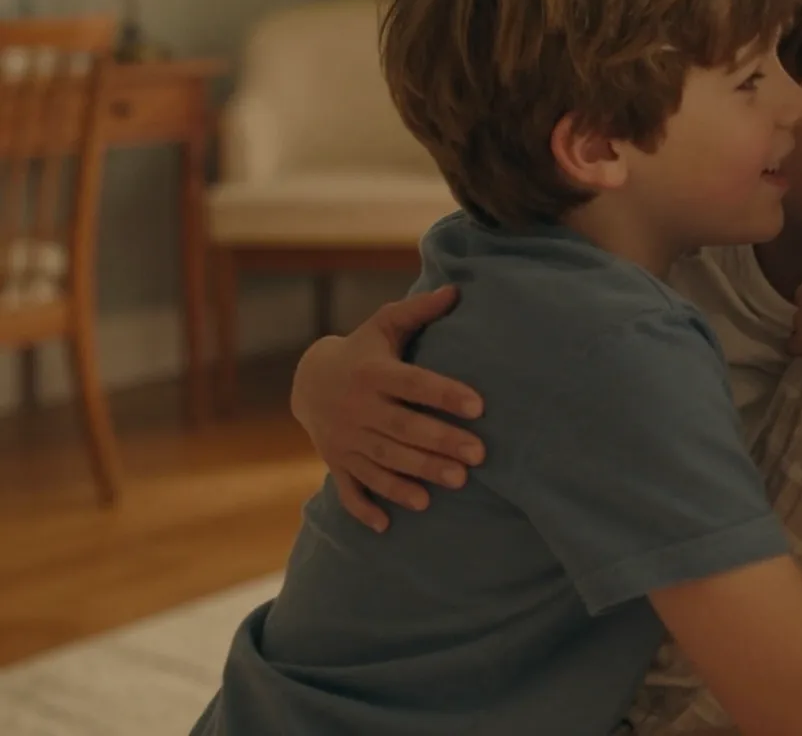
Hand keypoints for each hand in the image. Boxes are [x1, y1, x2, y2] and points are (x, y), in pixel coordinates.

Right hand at [291, 286, 481, 530]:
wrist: (308, 381)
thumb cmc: (363, 351)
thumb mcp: (384, 326)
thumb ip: (419, 311)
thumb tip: (458, 289)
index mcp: (373, 374)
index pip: (414, 384)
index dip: (445, 394)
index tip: (480, 405)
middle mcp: (357, 408)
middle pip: (403, 429)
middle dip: (441, 443)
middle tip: (480, 455)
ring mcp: (345, 440)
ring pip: (384, 462)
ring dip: (418, 476)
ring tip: (457, 483)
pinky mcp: (337, 463)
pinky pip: (350, 489)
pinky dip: (366, 507)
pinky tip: (390, 524)